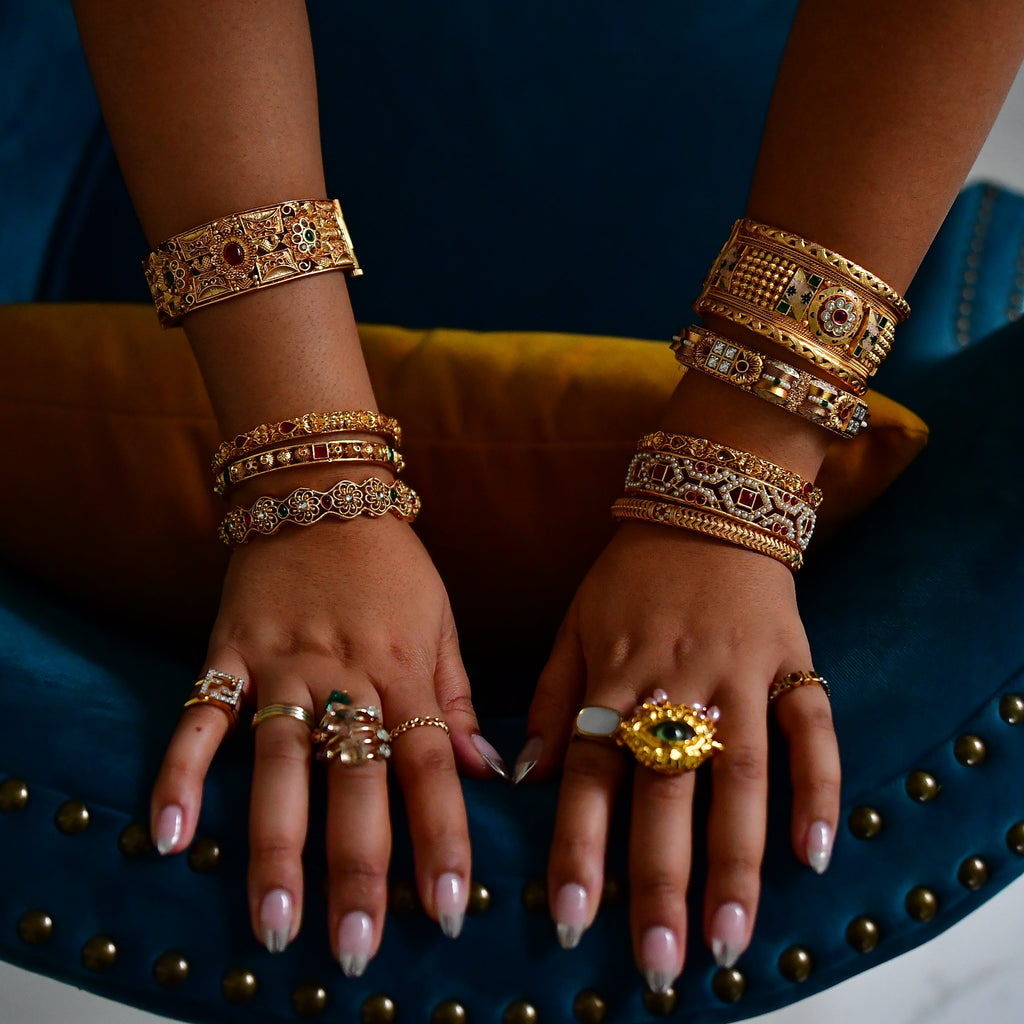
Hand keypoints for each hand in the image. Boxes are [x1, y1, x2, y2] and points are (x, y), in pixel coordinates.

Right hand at [148, 515, 498, 970]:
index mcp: (405, 671)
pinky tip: (169, 836)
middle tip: (357, 946)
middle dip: (359, 867)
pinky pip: (201, 716)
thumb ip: (456, 699)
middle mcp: (347, 674)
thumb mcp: (441, 622)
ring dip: (275, 846)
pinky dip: (181, 772)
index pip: (432, 768)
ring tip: (274, 924)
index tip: (450, 910)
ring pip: (279, 763)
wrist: (321, 489)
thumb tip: (489, 773)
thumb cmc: (392, 565)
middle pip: (355, 781)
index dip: (443, 840)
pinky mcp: (228, 650)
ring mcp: (283, 662)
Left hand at [521, 521, 839, 990]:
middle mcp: (675, 681)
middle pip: (665, 789)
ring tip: (729, 938)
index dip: (580, 846)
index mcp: (614, 674)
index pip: (591, 772)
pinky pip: (811, 727)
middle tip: (659, 959)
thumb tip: (521, 776)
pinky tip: (814, 853)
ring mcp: (739, 673)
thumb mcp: (573, 623)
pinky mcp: (793, 660)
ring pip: (741, 775)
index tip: (571, 920)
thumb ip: (549, 698)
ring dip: (736, 860)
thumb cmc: (631, 574)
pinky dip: (817, 786)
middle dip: (660, 878)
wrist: (706, 501)